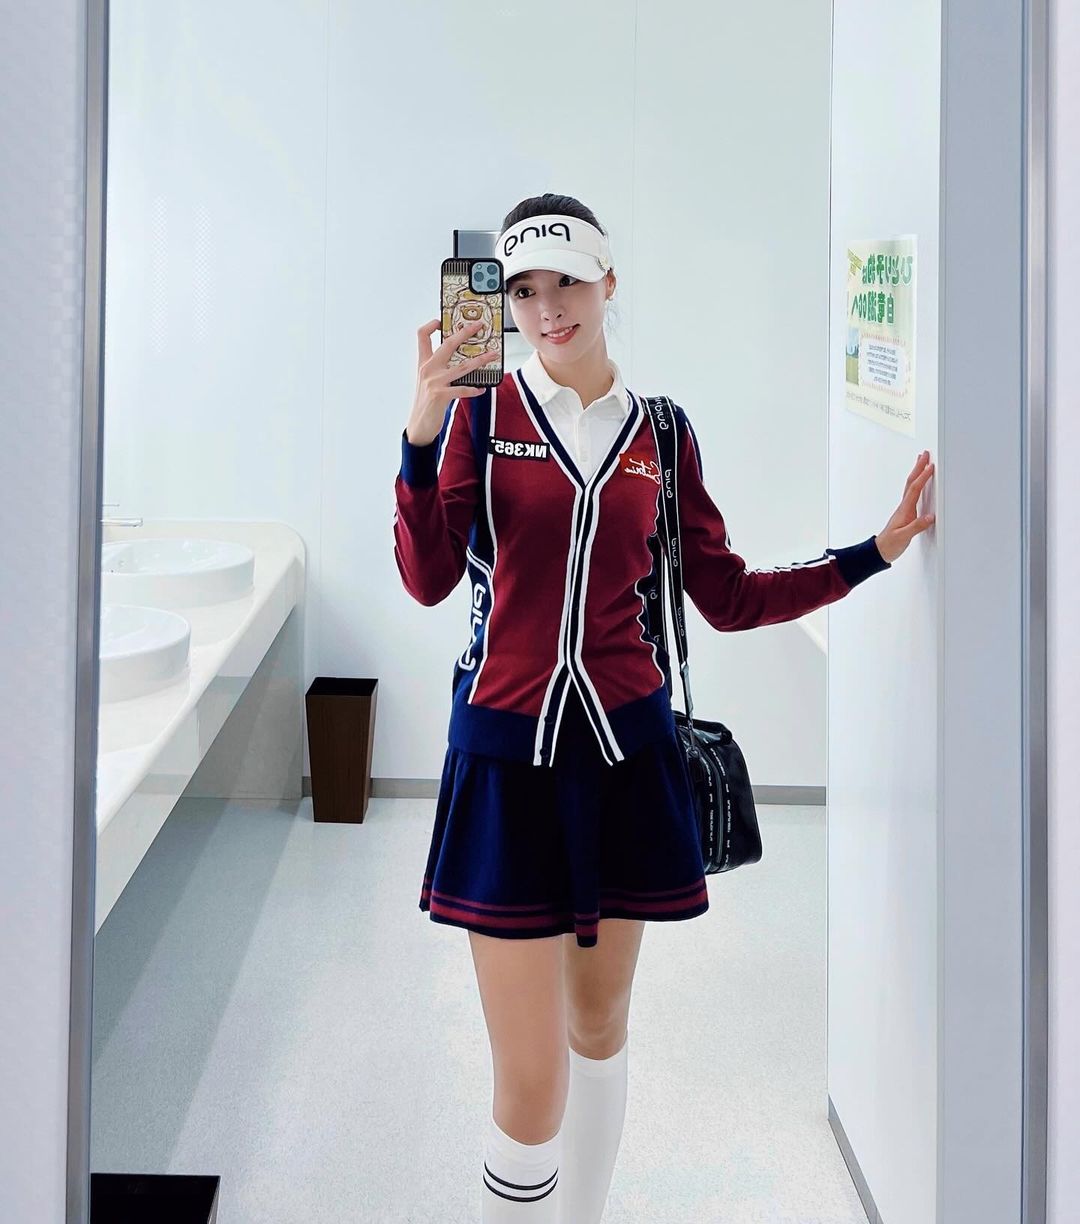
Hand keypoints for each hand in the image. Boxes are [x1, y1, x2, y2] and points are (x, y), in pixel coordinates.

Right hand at [407, 319, 500, 444]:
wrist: (418, 426)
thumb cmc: (426, 403)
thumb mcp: (428, 381)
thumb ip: (438, 368)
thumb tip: (460, 360)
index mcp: (423, 363)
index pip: (422, 336)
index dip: (431, 325)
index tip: (441, 320)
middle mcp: (428, 369)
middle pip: (447, 344)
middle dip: (465, 333)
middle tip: (479, 326)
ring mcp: (434, 382)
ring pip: (462, 366)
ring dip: (481, 360)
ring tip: (493, 355)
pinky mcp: (440, 395)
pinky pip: (462, 389)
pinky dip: (474, 389)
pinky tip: (482, 389)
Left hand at [875, 451, 935, 563]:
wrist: (880, 551)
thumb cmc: (890, 544)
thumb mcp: (904, 537)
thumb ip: (916, 527)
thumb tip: (929, 517)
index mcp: (904, 510)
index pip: (915, 489)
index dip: (923, 477)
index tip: (930, 466)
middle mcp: (904, 506)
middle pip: (911, 482)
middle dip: (918, 467)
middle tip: (925, 454)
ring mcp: (905, 509)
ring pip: (911, 486)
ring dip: (917, 472)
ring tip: (922, 461)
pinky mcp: (906, 513)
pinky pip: (912, 493)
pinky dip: (917, 484)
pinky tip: (919, 483)